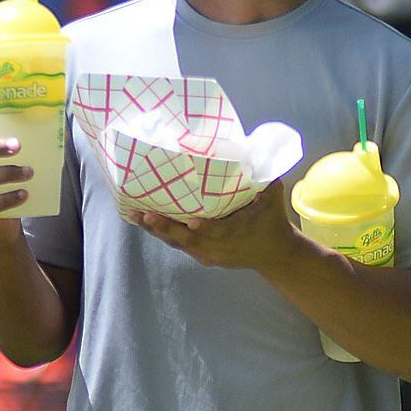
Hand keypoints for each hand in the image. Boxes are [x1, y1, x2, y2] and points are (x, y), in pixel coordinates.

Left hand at [126, 180, 303, 273]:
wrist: (275, 255)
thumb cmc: (273, 222)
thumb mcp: (274, 199)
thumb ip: (267, 178)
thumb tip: (255, 154)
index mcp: (238, 233)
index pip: (220, 232)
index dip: (205, 228)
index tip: (191, 222)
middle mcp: (220, 248)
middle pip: (190, 241)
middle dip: (167, 228)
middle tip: (146, 215)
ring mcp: (209, 255)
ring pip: (179, 244)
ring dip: (158, 231)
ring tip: (136, 216)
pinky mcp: (202, 256)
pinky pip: (179, 245)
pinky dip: (162, 234)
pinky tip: (145, 222)